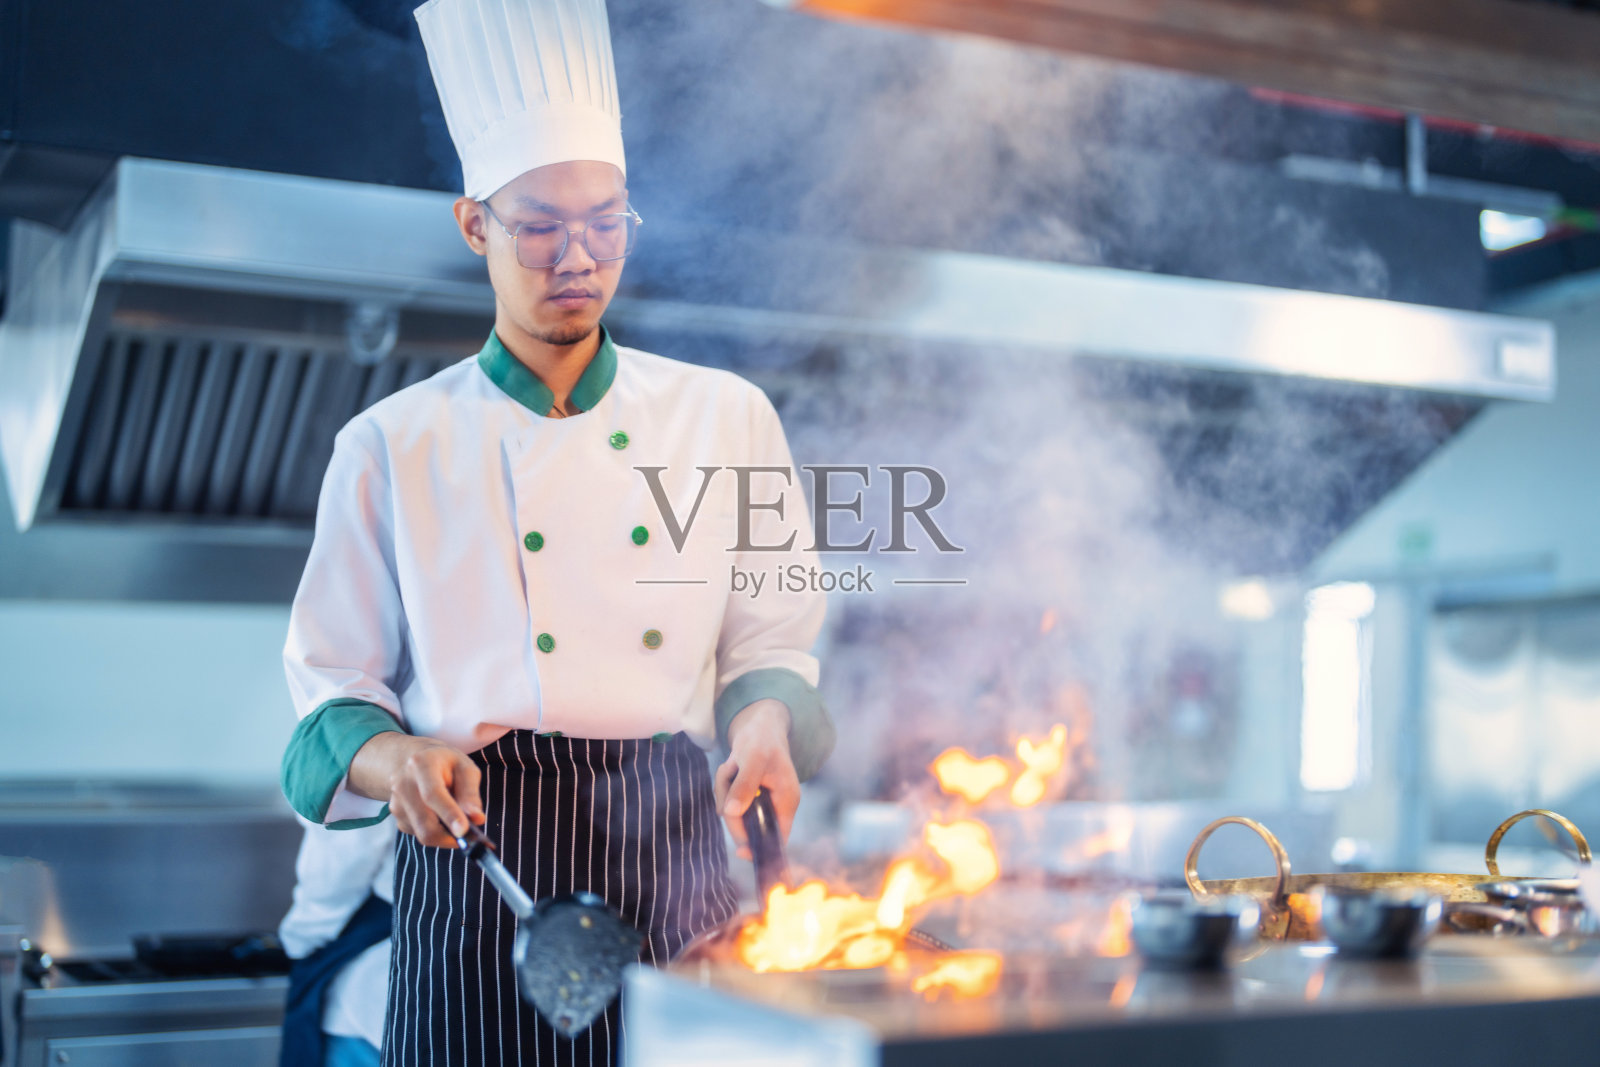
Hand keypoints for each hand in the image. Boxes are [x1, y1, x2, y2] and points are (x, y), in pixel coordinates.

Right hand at [349, 732, 484, 847]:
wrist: (416, 761)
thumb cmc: (446, 764)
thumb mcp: (465, 768)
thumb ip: (471, 793)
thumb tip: (476, 818)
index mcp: (421, 764)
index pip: (433, 794)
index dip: (449, 814)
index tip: (463, 830)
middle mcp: (402, 784)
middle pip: (425, 823)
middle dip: (449, 836)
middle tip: (470, 836)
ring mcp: (396, 803)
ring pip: (423, 833)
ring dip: (444, 834)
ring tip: (454, 816)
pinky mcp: (397, 818)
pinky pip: (420, 834)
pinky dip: (435, 831)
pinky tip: (439, 815)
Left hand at [713, 699, 798, 859]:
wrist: (759, 723)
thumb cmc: (763, 739)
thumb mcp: (754, 759)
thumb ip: (745, 785)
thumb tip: (731, 812)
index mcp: (786, 801)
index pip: (779, 837)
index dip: (762, 848)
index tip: (742, 853)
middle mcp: (774, 804)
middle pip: (748, 825)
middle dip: (732, 804)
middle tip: (730, 773)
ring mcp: (760, 800)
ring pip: (733, 809)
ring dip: (725, 786)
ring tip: (733, 763)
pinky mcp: (746, 793)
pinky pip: (727, 797)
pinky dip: (724, 781)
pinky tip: (731, 764)